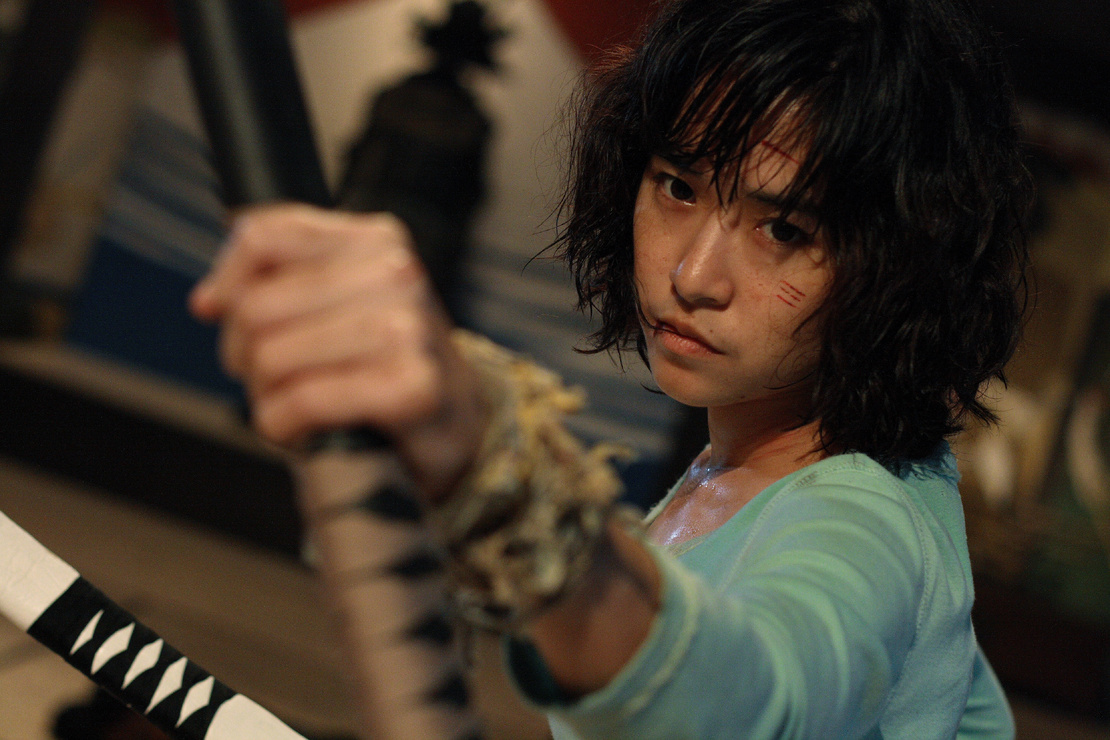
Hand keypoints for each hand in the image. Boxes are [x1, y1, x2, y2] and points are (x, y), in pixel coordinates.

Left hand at [189, 204, 486, 497]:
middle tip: (273, 378)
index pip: (263, 237)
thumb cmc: (382, 360)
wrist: (454, 419)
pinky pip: (304, 400)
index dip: (227, 284)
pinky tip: (302, 429)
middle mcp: (396, 273)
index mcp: (375, 238)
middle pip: (256, 307)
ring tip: (292, 404)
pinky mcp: (411, 387)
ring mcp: (408, 329)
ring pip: (272, 356)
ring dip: (265, 396)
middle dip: (245, 354)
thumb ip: (275, 277)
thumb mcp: (337, 296)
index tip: (222, 314)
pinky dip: (284, 425)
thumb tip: (207, 301)